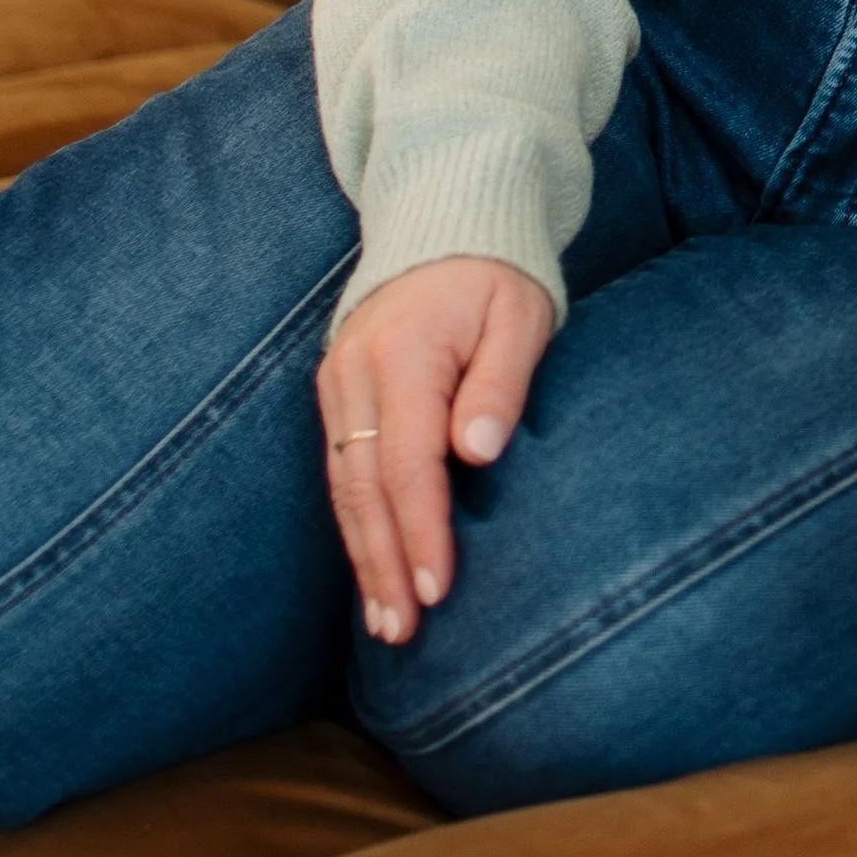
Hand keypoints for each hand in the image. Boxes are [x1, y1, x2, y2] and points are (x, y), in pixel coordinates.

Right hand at [315, 254, 553, 645]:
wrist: (446, 224)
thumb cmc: (497, 275)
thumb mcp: (520, 316)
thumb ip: (500, 383)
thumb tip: (477, 452)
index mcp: (403, 352)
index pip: (407, 460)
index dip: (420, 529)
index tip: (437, 589)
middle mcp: (356, 371)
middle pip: (364, 485)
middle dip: (383, 562)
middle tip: (403, 631)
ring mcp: (338, 381)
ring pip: (344, 485)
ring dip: (363, 555)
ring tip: (385, 621)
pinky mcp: (337, 391)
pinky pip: (342, 468)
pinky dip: (357, 522)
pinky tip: (373, 567)